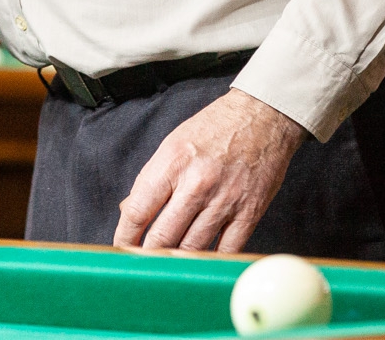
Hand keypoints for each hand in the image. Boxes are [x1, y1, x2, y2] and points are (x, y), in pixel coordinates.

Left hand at [114, 88, 306, 251]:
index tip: (121, 248)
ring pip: (192, 248)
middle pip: (163, 236)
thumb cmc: (215, 128)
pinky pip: (226, 250)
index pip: (138, 210)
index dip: (125, 236)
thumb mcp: (173, 144)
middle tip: (141, 263)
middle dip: (148, 254)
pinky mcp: (249, 213)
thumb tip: (130, 211)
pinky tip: (200, 262)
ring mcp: (225, 200)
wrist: (263, 117)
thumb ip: (152, 179)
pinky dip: (210, 261)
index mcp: (173, 163)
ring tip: (166, 266)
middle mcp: (197, 183)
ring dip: (176, 262)